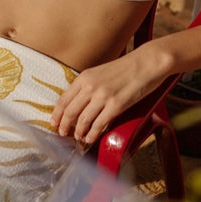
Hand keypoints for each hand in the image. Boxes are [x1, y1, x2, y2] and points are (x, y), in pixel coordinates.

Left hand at [50, 48, 167, 144]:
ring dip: (78, 132)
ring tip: (78, 138)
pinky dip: (92, 134)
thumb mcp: (100, 72)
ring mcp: (103, 96)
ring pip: (83, 120)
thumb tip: (78, 103)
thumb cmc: (125, 68)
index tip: (54, 123)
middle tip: (63, 134)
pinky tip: (91, 138)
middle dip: (64, 126)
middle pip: (70, 111)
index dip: (57, 114)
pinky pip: (99, 124)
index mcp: (85, 77)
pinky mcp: (116, 105)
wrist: (146, 63)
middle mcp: (90, 86)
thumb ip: (88, 85)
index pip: (63, 99)